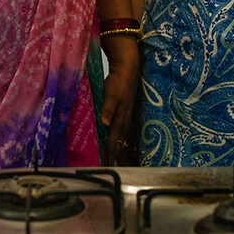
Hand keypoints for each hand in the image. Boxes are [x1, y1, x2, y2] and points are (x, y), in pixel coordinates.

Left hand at [99, 38, 138, 165]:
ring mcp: (127, 114)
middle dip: (117, 152)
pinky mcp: (126, 109)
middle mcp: (124, 118)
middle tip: (113, 165)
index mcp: (120, 116)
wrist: (128, 68)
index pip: (115, 138)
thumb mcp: (111, 93)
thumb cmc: (118, 81)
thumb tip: (105, 123)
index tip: (108, 162)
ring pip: (123, 135)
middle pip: (120, 139)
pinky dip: (121, 136)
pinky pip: (124, 127)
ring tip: (117, 157)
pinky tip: (119, 138)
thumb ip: (108, 109)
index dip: (111, 150)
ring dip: (120, 146)